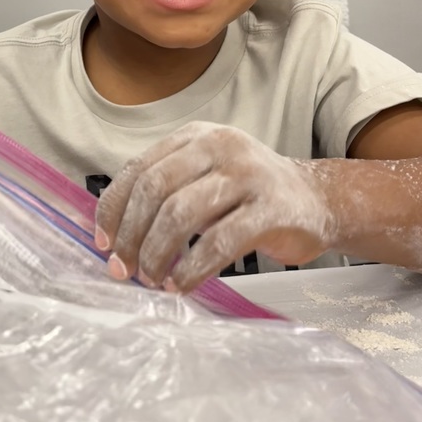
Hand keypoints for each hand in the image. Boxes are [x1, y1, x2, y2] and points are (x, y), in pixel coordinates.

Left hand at [94, 121, 334, 291]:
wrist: (318, 201)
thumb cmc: (250, 196)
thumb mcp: (206, 179)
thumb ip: (166, 195)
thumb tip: (114, 239)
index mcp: (196, 137)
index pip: (139, 169)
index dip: (113, 209)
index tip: (103, 244)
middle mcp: (220, 146)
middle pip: (155, 189)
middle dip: (131, 235)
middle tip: (124, 270)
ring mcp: (248, 175)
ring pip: (181, 213)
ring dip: (157, 253)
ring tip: (152, 280)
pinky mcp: (271, 209)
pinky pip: (219, 242)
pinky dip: (192, 268)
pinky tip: (181, 284)